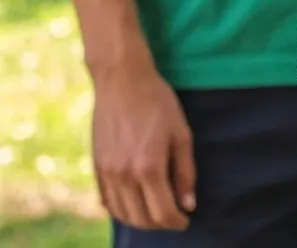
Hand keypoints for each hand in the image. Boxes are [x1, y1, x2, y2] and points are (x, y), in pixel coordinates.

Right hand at [91, 56, 196, 230]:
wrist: (122, 82)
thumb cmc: (158, 102)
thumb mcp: (181, 133)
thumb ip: (185, 172)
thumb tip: (189, 204)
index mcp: (149, 167)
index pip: (162, 212)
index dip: (176, 222)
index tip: (186, 221)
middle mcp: (124, 176)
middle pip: (141, 219)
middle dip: (160, 224)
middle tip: (173, 217)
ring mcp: (107, 173)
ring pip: (122, 214)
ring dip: (141, 220)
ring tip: (157, 212)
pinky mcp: (96, 168)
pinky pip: (107, 201)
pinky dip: (122, 209)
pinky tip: (135, 202)